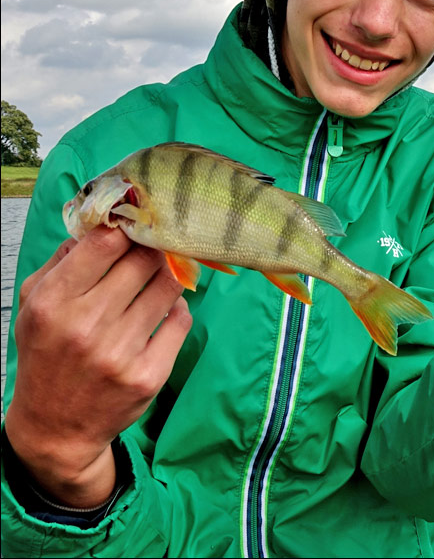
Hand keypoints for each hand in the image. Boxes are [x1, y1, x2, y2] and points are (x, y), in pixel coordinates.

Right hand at [4, 226, 190, 506]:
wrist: (56, 426)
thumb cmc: (47, 355)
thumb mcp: (35, 305)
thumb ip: (64, 261)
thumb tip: (102, 225)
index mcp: (53, 303)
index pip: (104, 244)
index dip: (126, 228)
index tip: (135, 226)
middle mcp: (86, 326)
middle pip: (144, 261)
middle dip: (153, 249)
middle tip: (157, 246)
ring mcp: (120, 353)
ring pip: (169, 287)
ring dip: (169, 275)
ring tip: (161, 276)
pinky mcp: (149, 375)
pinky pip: (181, 320)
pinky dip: (177, 308)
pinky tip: (164, 309)